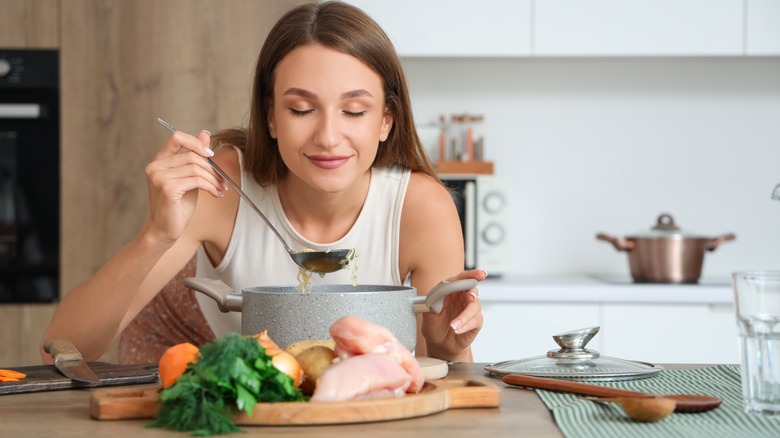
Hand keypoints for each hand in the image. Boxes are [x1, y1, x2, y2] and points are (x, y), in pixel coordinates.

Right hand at [144, 129, 224, 243]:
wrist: (165, 229)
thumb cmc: (178, 205)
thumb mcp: (189, 177)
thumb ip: (195, 157)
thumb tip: (205, 133)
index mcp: (159, 160)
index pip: (177, 137)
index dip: (196, 143)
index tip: (211, 155)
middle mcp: (156, 166)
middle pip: (192, 156)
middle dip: (212, 168)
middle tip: (223, 180)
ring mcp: (159, 177)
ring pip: (196, 168)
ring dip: (213, 179)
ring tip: (221, 188)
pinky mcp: (167, 188)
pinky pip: (196, 181)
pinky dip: (211, 186)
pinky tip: (216, 194)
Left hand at [421, 269, 486, 360]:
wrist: (439, 344)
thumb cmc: (434, 326)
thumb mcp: (428, 314)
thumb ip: (432, 302)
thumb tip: (437, 295)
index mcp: (451, 291)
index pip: (461, 279)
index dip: (471, 274)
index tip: (479, 275)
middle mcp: (462, 298)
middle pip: (473, 288)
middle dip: (473, 290)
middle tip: (470, 296)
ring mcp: (470, 310)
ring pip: (474, 306)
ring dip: (464, 317)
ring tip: (452, 326)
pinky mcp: (475, 322)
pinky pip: (475, 320)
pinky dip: (465, 325)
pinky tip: (456, 330)